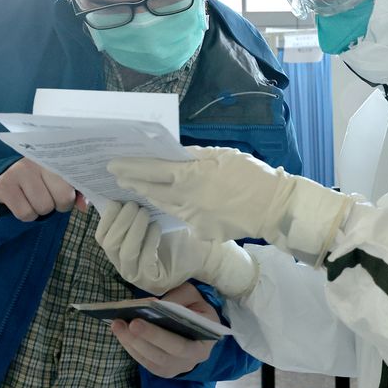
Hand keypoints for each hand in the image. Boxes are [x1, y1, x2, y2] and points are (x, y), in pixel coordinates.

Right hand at [0, 158, 76, 221]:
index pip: (74, 181)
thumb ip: (76, 192)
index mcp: (55, 158)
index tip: (66, 197)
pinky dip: (27, 215)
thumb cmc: (39, 180)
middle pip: (63, 197)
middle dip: (58, 205)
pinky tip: (23, 203)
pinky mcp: (4, 185)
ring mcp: (19, 171)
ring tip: (35, 199)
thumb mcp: (58, 181)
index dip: (72, 196)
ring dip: (41, 211)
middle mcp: (37, 161)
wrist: (5, 175)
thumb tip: (84, 206)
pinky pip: (25, 213)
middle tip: (49, 199)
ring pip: (43, 207)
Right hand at [95, 200, 257, 296]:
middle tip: (134, 204)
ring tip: (145, 213)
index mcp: (119, 248)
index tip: (117, 198)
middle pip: (107, 242)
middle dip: (120, 221)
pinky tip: (157, 227)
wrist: (204, 251)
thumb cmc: (177, 231)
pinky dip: (148, 241)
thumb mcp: (152, 217)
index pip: (101, 234)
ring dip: (133, 229)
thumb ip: (134, 207)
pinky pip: (143, 260)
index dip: (107, 216)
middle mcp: (123, 264)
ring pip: (124, 252)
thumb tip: (122, 179)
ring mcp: (136, 275)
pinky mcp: (152, 281)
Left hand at [108, 146, 351, 257]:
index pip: (151, 170)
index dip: (130, 167)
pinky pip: (186, 219)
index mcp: (191, 176)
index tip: (113, 165)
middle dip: (134, 184)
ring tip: (140, 190)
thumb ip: (194, 156)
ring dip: (151, 198)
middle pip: (152, 191)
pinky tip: (179, 206)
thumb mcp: (221, 155)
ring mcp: (194, 219)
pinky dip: (181, 210)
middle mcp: (187, 199)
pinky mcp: (203, 232)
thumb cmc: (250, 174)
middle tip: (119, 178)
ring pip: (166, 207)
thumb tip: (174, 155)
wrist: (273, 207)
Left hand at [110, 283, 217, 377]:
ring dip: (131, 343)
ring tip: (117, 325)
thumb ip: (177, 299)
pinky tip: (121, 334)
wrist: (201, 324)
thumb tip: (151, 305)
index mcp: (205, 342)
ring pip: (152, 360)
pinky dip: (132, 348)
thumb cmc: (196, 307)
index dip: (157, 335)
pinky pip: (145, 362)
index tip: (137, 320)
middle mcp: (192, 360)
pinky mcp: (163, 370)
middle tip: (122, 323)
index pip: (180, 344)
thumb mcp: (193, 296)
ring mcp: (177, 368)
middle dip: (141, 338)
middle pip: (163, 355)